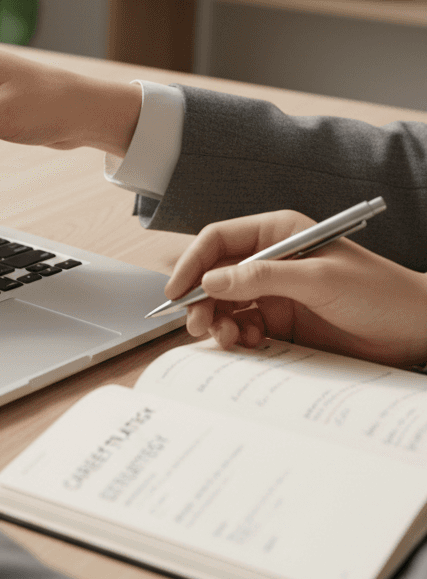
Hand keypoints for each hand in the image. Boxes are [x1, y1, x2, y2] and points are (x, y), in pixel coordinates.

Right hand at [165, 209, 426, 367]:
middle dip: (200, 299)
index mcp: (278, 234)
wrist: (416, 330)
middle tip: (198, 324)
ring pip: (224, 304)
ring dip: (217, 321)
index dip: (192, 263)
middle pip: (214, 275)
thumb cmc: (379, 293)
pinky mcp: (281, 321)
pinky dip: (238, 337)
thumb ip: (262, 277)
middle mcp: (270, 260)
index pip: (218, 240)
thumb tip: (211, 280)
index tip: (176, 291)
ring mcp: (274, 292)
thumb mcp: (319, 279)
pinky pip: (243, 327)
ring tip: (226, 338)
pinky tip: (251, 343)